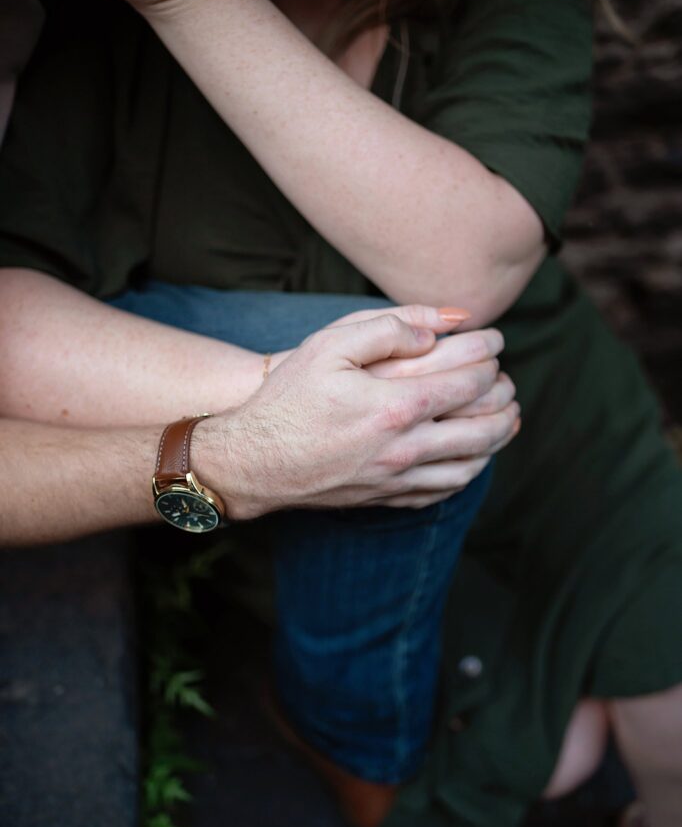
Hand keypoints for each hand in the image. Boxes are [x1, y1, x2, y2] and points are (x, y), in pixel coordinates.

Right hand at [194, 313, 507, 517]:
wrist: (253, 462)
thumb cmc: (288, 399)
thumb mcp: (327, 345)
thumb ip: (387, 328)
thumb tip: (438, 330)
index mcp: (395, 405)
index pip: (468, 381)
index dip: (490, 358)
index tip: (496, 344)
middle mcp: (405, 447)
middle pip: (483, 426)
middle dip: (504, 399)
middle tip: (509, 382)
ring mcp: (398, 478)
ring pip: (472, 463)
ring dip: (498, 438)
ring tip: (507, 418)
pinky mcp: (387, 497)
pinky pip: (445, 489)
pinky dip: (470, 471)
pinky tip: (472, 457)